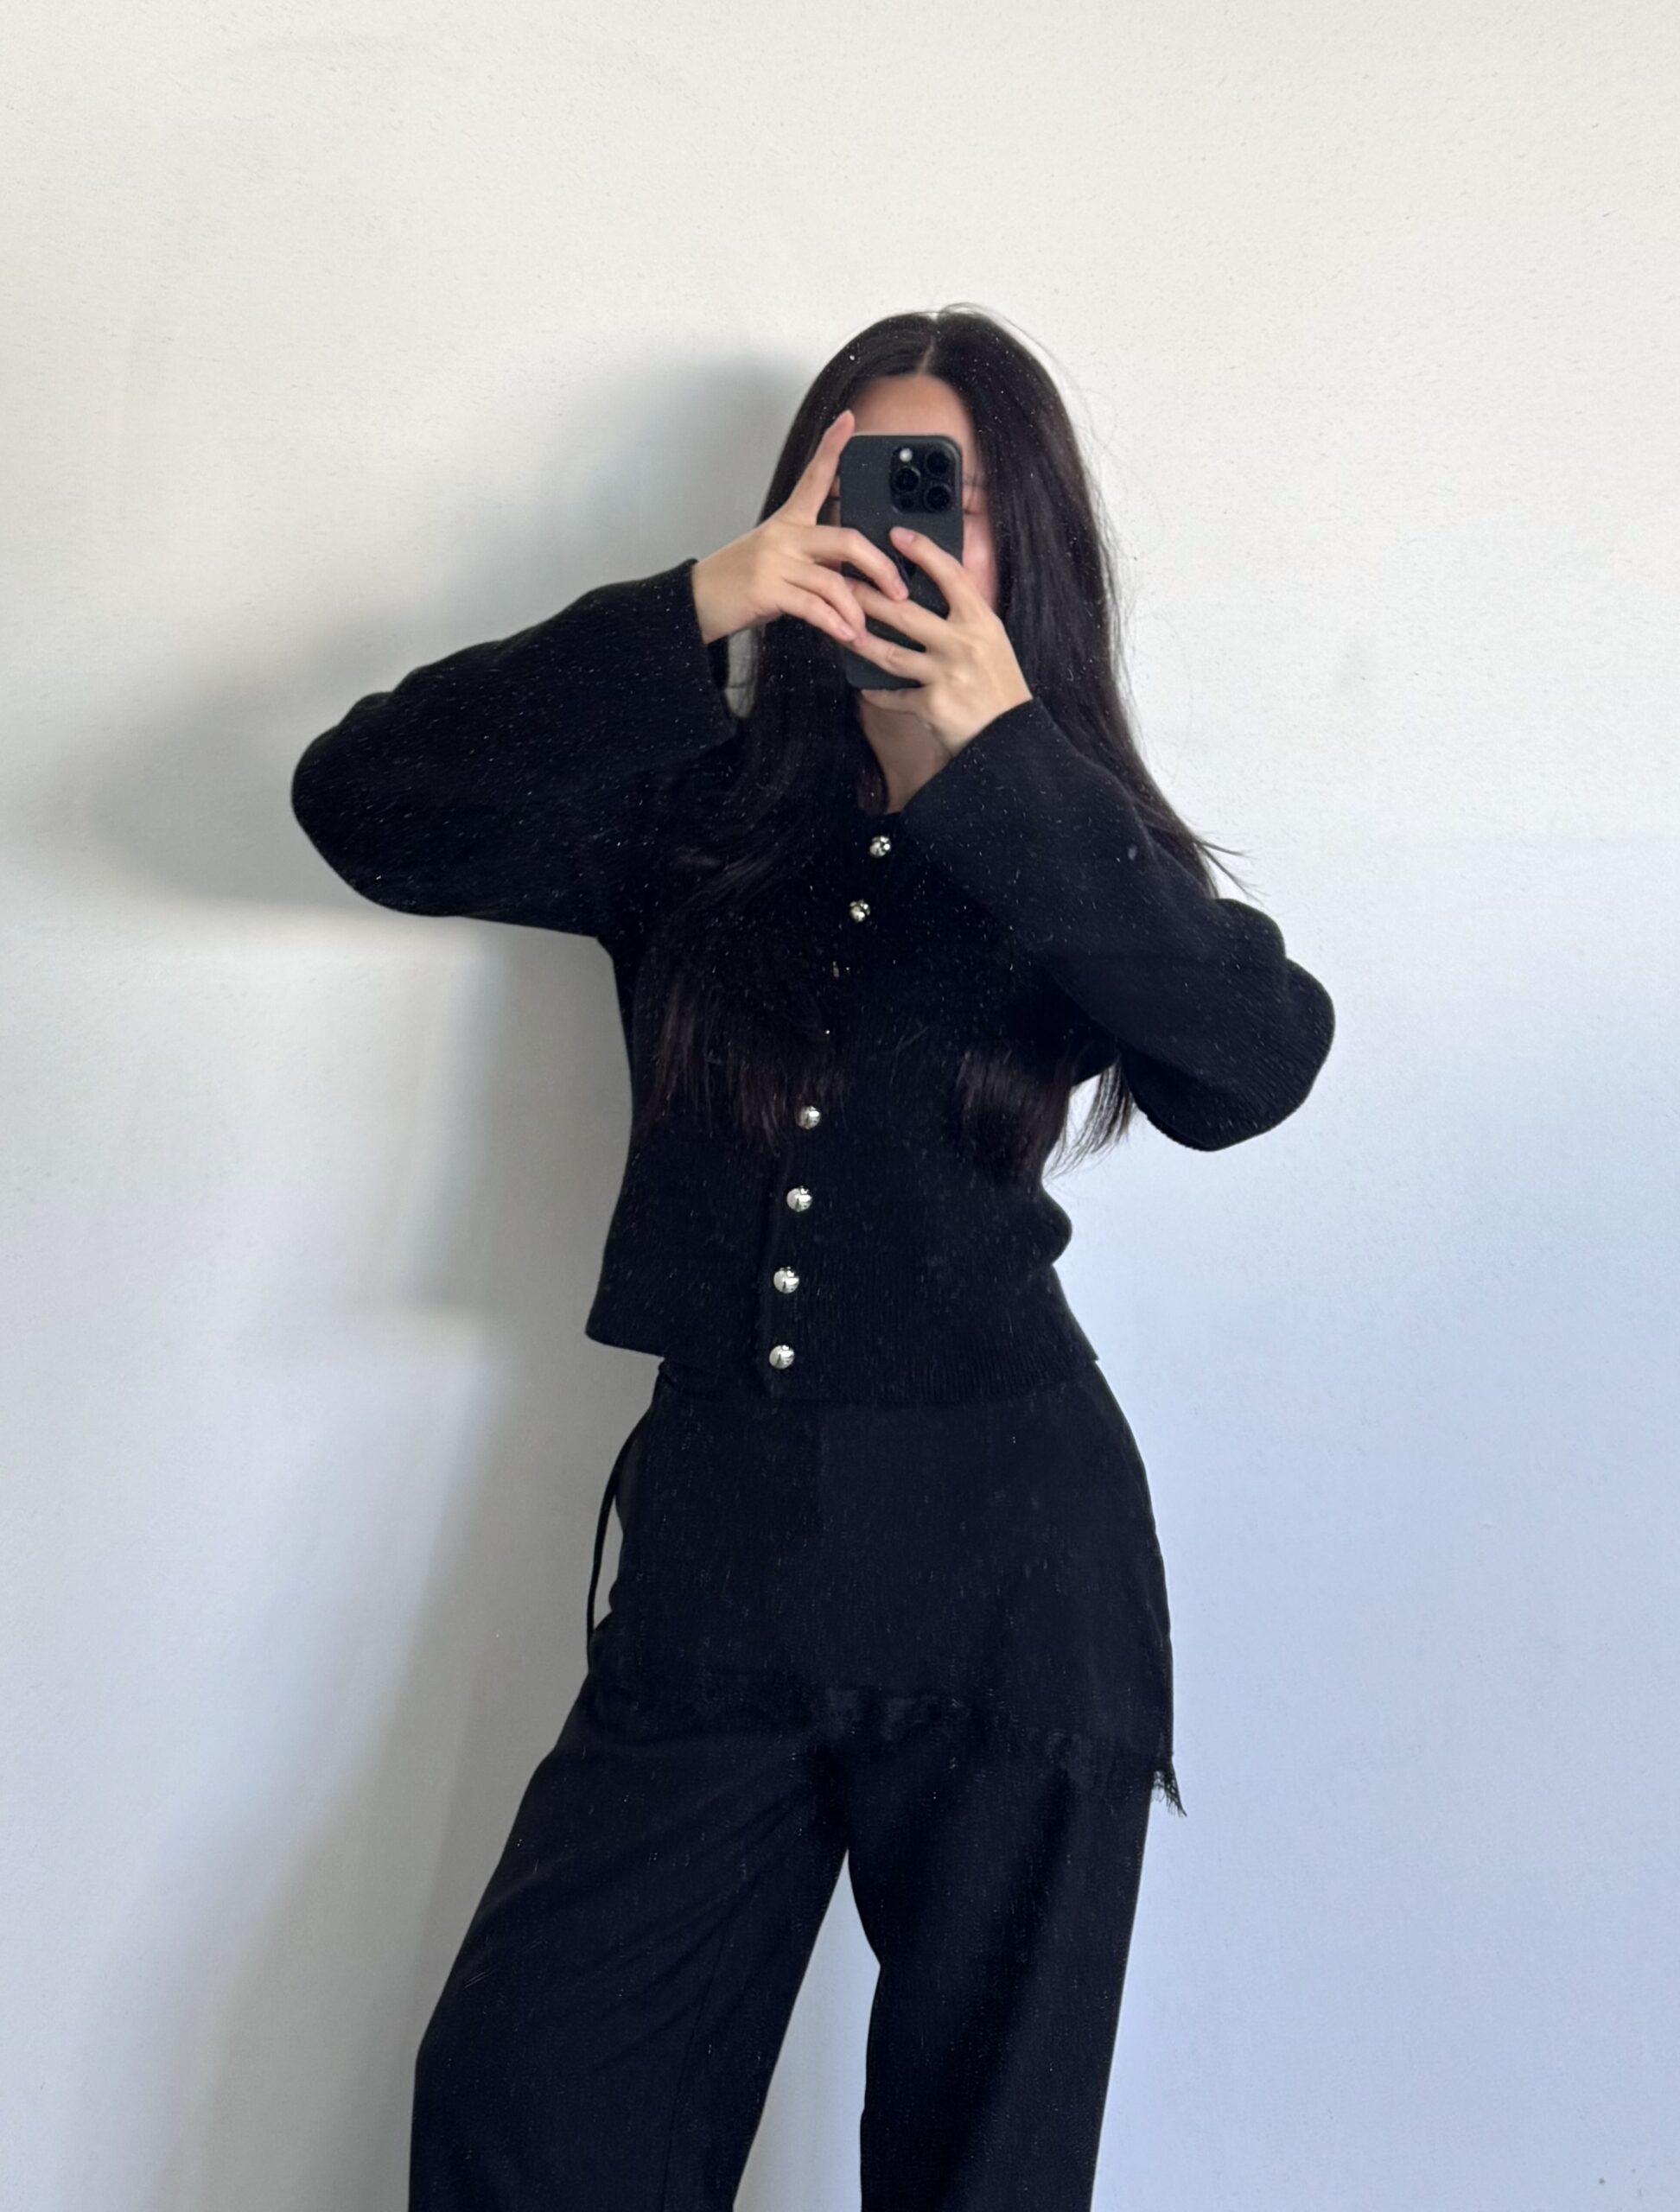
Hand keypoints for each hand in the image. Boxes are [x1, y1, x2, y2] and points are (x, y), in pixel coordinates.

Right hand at [689, 408, 910, 647]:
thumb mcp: (776, 559)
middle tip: (898, 589)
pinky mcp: (767, 590)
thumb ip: (812, 557)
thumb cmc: (739, 583)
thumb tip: (851, 570)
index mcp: (788, 521)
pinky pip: (814, 607)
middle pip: (846, 540)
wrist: (696, 602)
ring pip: (834, 580)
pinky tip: (846, 636)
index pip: (814, 477)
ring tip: (864, 629)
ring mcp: (774, 561)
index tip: (849, 420)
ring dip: (856, 609)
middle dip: (880, 567)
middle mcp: (784, 535)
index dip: (832, 447)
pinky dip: (835, 624)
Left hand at [846, 526, 1032, 752]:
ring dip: (861, 640)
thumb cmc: (1000, 686)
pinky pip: (894, 695)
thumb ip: (965, 618)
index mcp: (981, 622)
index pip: (950, 575)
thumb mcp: (992, 643)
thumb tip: (931, 592)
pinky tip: (865, 687)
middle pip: (905, 612)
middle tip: (843, 583)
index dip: (923, 551)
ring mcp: (946, 675)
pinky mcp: (932, 705)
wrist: (1012, 738)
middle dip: (868, 596)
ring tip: (842, 629)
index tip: (896, 534)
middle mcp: (964, 644)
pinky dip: (878, 692)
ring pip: (890, 653)